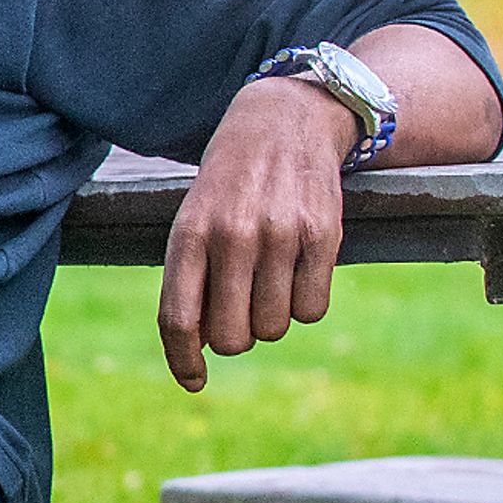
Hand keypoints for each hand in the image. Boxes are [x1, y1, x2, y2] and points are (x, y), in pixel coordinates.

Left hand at [157, 76, 356, 391]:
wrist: (282, 121)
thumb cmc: (229, 185)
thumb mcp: (194, 221)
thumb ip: (192, 281)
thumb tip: (203, 348)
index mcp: (190, 234)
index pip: (178, 318)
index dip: (183, 361)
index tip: (193, 382)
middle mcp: (233, 235)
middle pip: (233, 337)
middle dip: (235, 337)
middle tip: (239, 308)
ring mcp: (281, 235)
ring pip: (274, 328)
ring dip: (271, 319)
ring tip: (268, 278)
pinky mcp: (324, 235)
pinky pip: (313, 310)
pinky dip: (304, 305)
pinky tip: (297, 271)